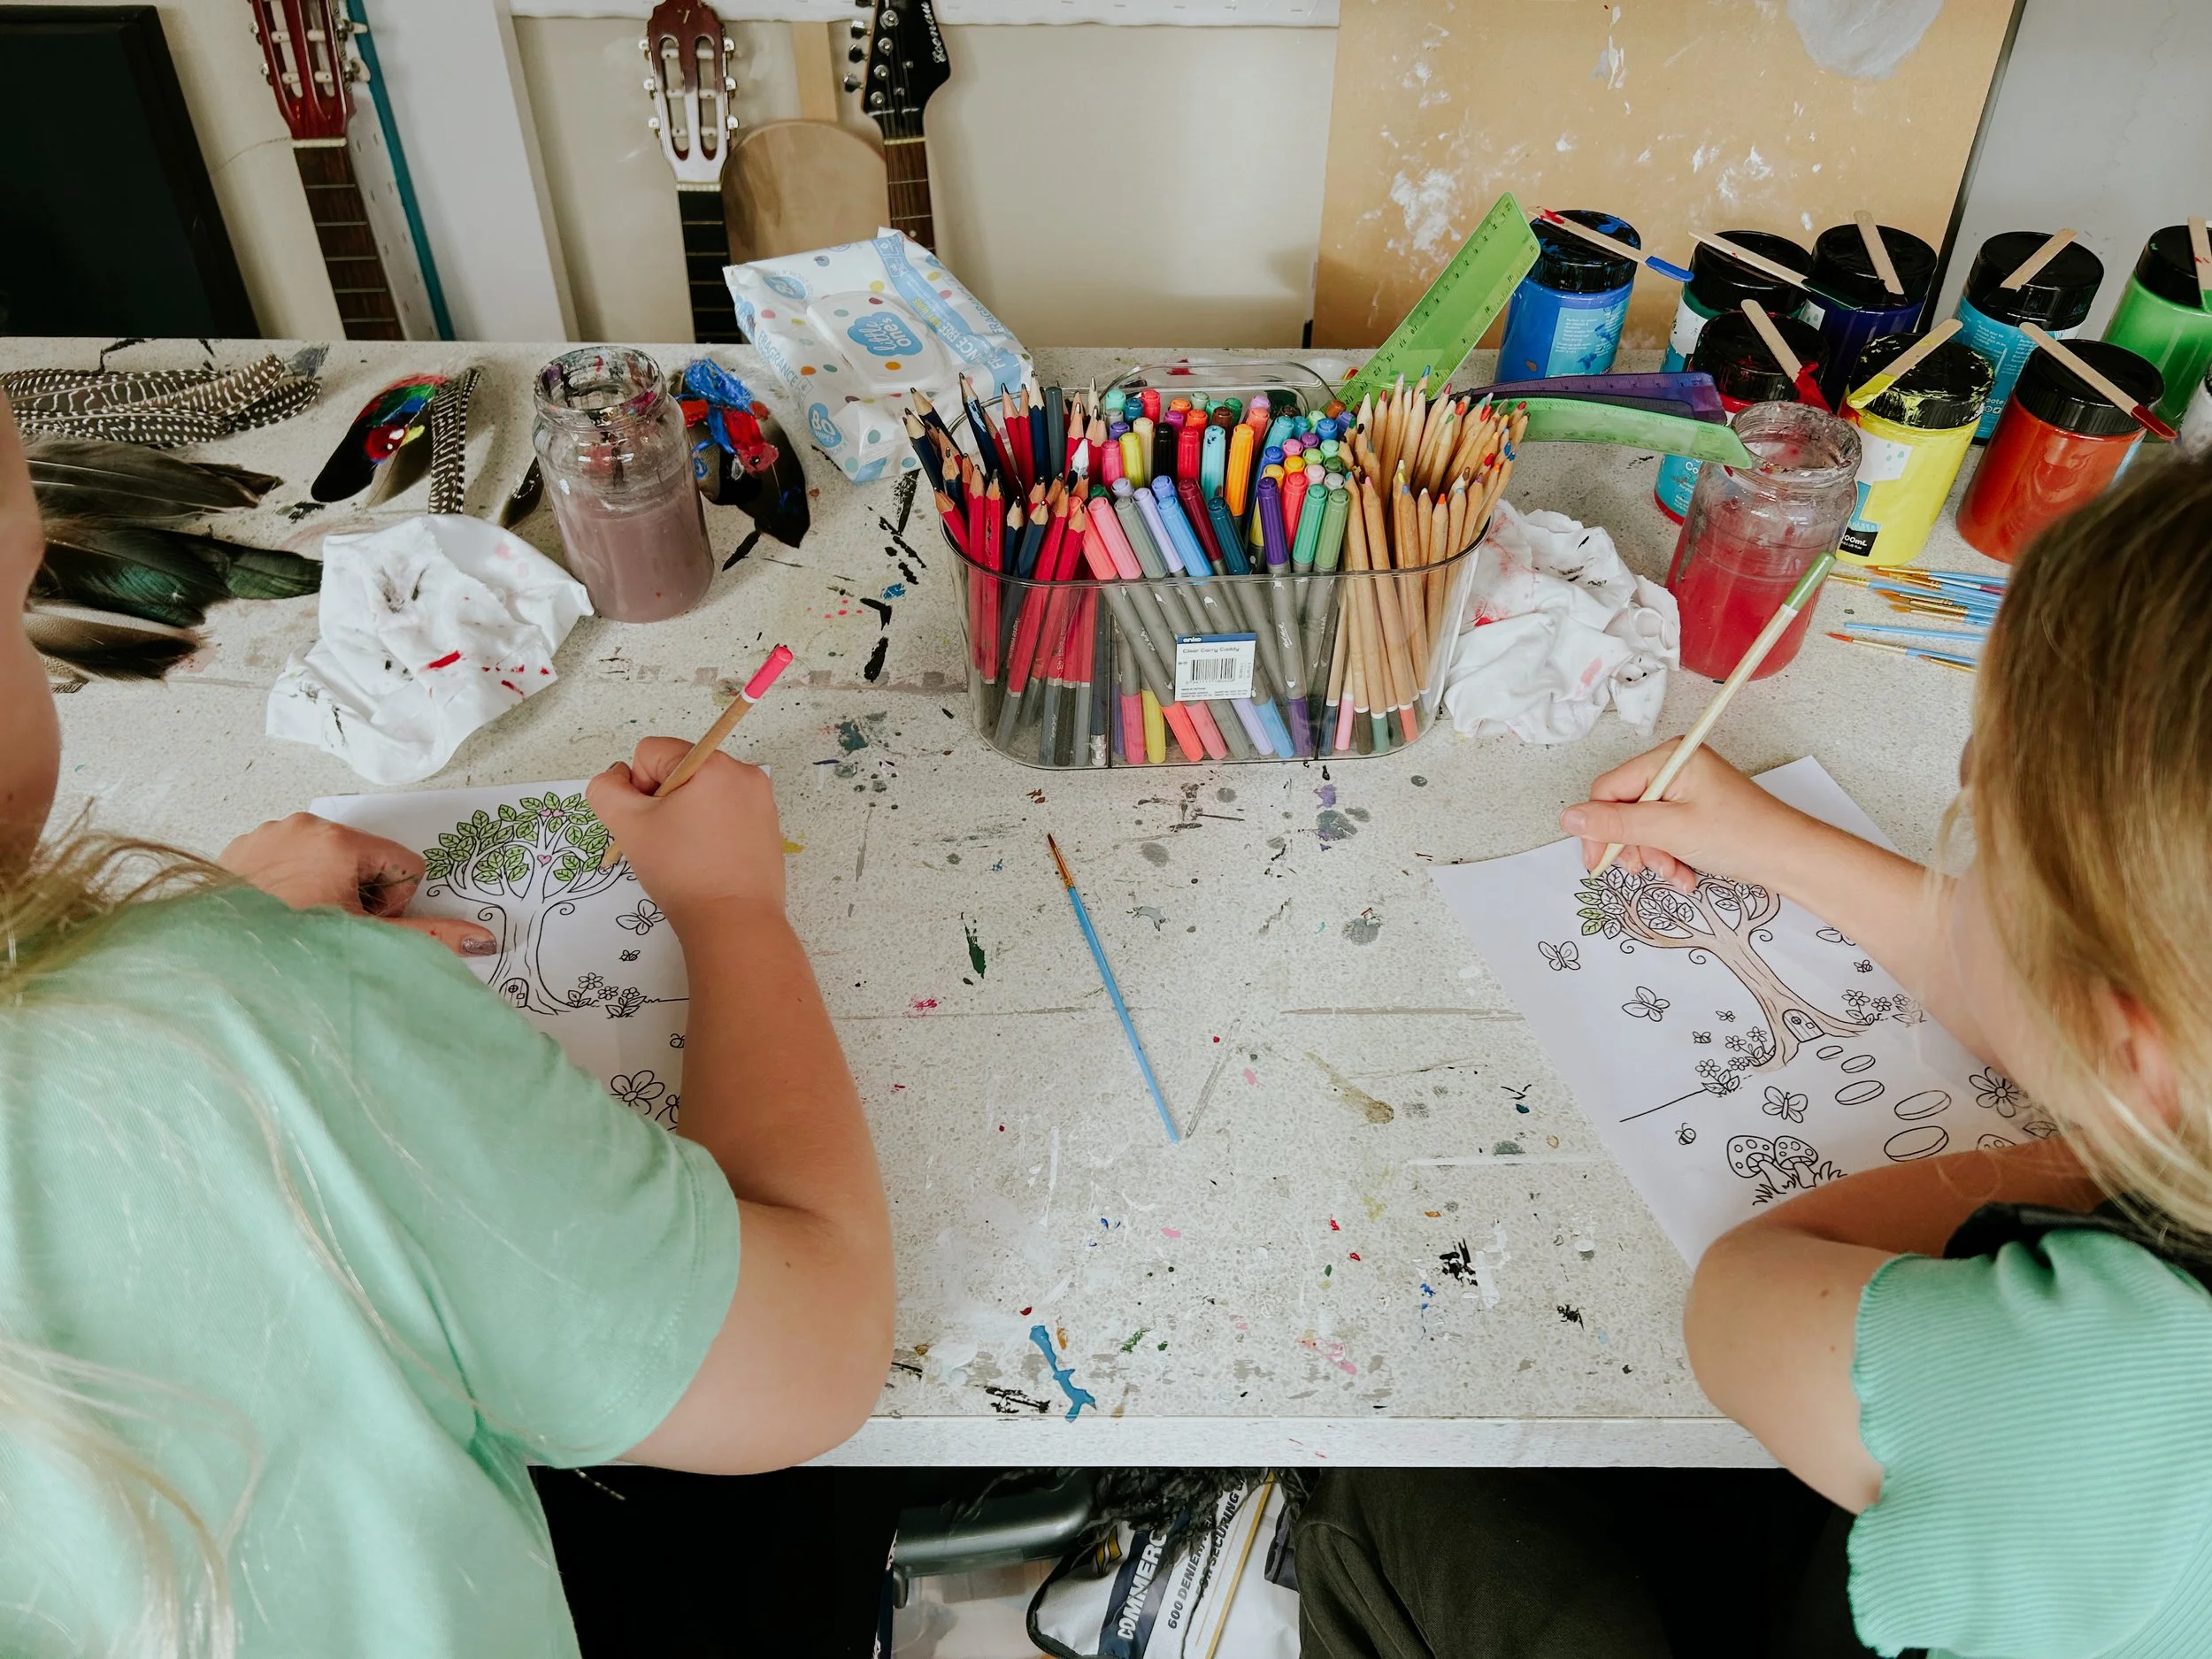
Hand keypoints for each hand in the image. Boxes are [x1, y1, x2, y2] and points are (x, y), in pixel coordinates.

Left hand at [219, 813, 496, 955]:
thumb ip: (430, 938)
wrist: (215, 963)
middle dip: (361, 895)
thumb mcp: (368, 943)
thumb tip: (483, 940)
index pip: (406, 865)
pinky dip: (293, 885)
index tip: (362, 922)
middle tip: (332, 927)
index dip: (393, 903)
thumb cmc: (290, 950)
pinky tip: (278, 914)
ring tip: (301, 924)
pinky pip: (291, 858)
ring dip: (327, 890)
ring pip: (329, 860)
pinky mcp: (244, 846)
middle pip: (368, 859)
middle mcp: (305, 826)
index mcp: (340, 842)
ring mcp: (271, 833)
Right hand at [587, 738, 784, 926]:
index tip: (651, 822)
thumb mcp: (628, 825)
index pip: (652, 752)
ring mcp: (761, 801)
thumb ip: (606, 790)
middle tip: (668, 841)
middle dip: (663, 801)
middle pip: (679, 770)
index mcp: (714, 763)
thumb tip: (618, 777)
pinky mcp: (767, 827)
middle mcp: (744, 774)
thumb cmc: (682, 871)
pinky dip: (708, 830)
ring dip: (684, 816)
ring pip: (701, 794)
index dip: (638, 787)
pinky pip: (724, 813)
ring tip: (688, 854)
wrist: (734, 923)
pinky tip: (706, 860)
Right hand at [1559, 743, 1821, 890]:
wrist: (1792, 858)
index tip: (1600, 862)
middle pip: (1623, 808)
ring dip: (1653, 856)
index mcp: (1669, 757)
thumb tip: (1569, 817)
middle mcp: (1675, 767)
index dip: (1599, 827)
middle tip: (1644, 869)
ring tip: (1674, 874)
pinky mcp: (1695, 810)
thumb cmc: (1743, 835)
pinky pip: (1663, 834)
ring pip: (1642, 827)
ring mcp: (1685, 789)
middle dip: (1632, 845)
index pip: (1609, 789)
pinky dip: (1668, 858)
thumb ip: (1616, 824)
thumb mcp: (1670, 831)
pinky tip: (1684, 875)